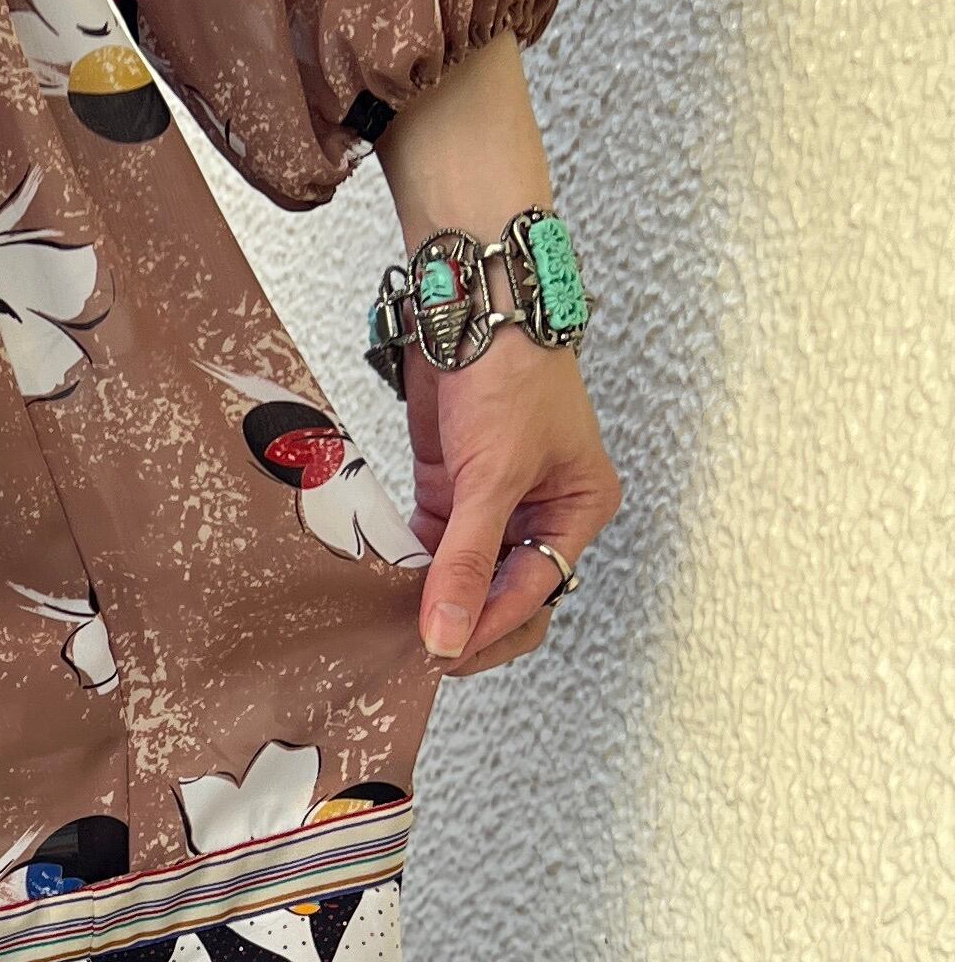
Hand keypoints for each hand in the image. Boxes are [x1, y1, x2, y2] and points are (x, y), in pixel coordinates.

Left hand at [403, 335, 620, 669]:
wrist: (468, 305)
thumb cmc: (509, 374)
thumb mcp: (492, 477)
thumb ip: (467, 560)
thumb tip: (448, 634)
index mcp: (578, 510)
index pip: (534, 592)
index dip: (487, 627)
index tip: (440, 655)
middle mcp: (542, 512)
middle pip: (507, 594)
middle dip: (468, 624)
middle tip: (417, 655)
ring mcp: (495, 501)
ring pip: (468, 573)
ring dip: (434, 600)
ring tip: (392, 630)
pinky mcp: (452, 487)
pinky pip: (436, 545)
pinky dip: (413, 567)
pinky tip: (383, 589)